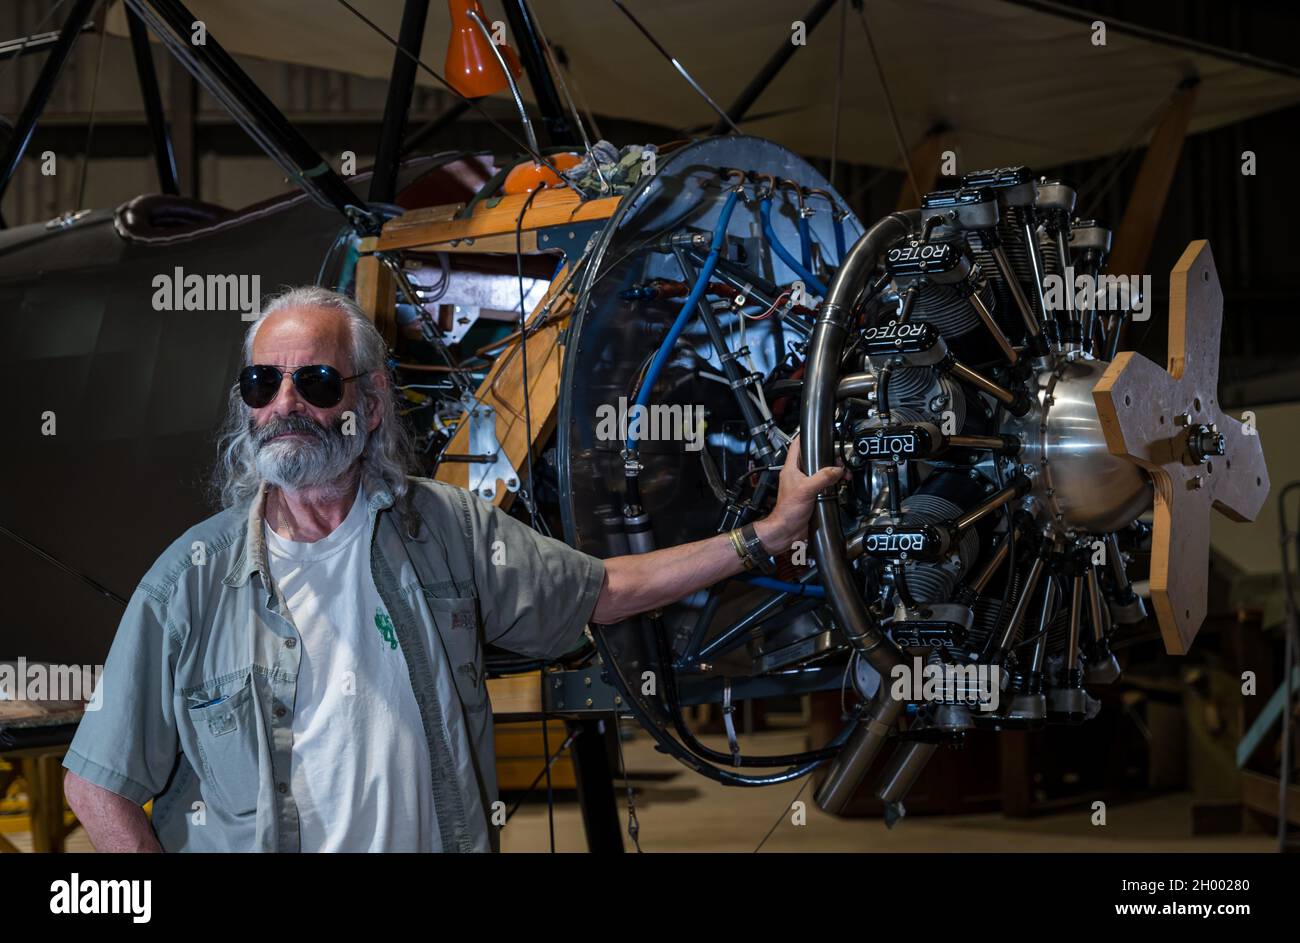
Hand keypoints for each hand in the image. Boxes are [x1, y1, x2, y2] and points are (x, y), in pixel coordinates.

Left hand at [754, 433, 845, 554]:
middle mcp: (797, 475)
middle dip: (827, 456)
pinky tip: (839, 484)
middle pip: (813, 458)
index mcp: (791, 469)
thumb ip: (822, 478)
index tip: (816, 431)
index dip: (805, 436)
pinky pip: (824, 485)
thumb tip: (836, 469)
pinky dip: (833, 483)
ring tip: (842, 472)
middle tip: (838, 457)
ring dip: (832, 471)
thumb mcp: (806, 490)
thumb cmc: (787, 511)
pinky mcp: (812, 496)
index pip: (796, 446)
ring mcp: (805, 486)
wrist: (786, 531)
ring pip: (820, 472)